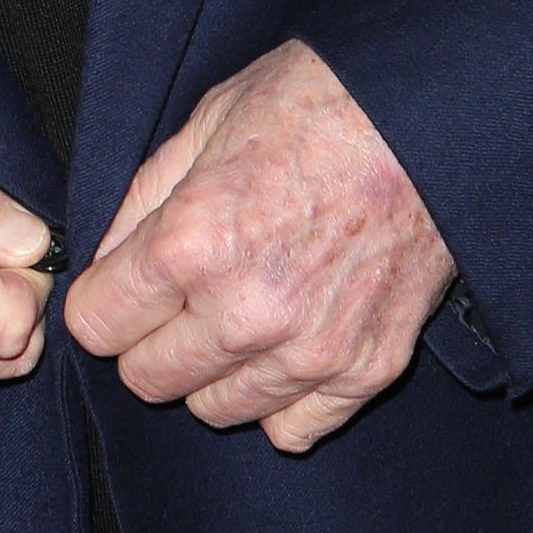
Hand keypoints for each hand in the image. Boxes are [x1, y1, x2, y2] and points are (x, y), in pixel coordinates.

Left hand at [65, 42, 452, 455]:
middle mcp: (246, 312)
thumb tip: (107, 261)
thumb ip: (145, 200)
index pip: (95, 327)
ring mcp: (311, 350)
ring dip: (214, 371)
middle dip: (151, 339)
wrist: (437, 117)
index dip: (103, 299)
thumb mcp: (210, 119)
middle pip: (148, 380)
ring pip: (215, 410)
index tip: (124, 285)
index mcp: (193, 243)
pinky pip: (293, 430)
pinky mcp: (367, 369)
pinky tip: (288, 347)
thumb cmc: (323, 103)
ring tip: (244, 312)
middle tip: (183, 298)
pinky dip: (282, 398)